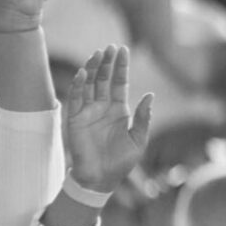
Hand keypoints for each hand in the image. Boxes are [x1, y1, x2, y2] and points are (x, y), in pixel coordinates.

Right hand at [64, 46, 153, 193]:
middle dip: (107, 63)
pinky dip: (78, 85)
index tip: (124, 49)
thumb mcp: (139, 140)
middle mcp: (103, 107)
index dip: (121, 67)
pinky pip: (75, 98)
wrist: (101, 179)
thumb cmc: (121, 162)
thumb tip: (150, 95)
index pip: (120, 83)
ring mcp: (88, 112)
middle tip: (111, 46)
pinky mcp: (75, 119)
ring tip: (98, 53)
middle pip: (104, 79)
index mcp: (119, 111)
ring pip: (89, 84)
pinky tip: (83, 73)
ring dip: (93, 69)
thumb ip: (144, 118)